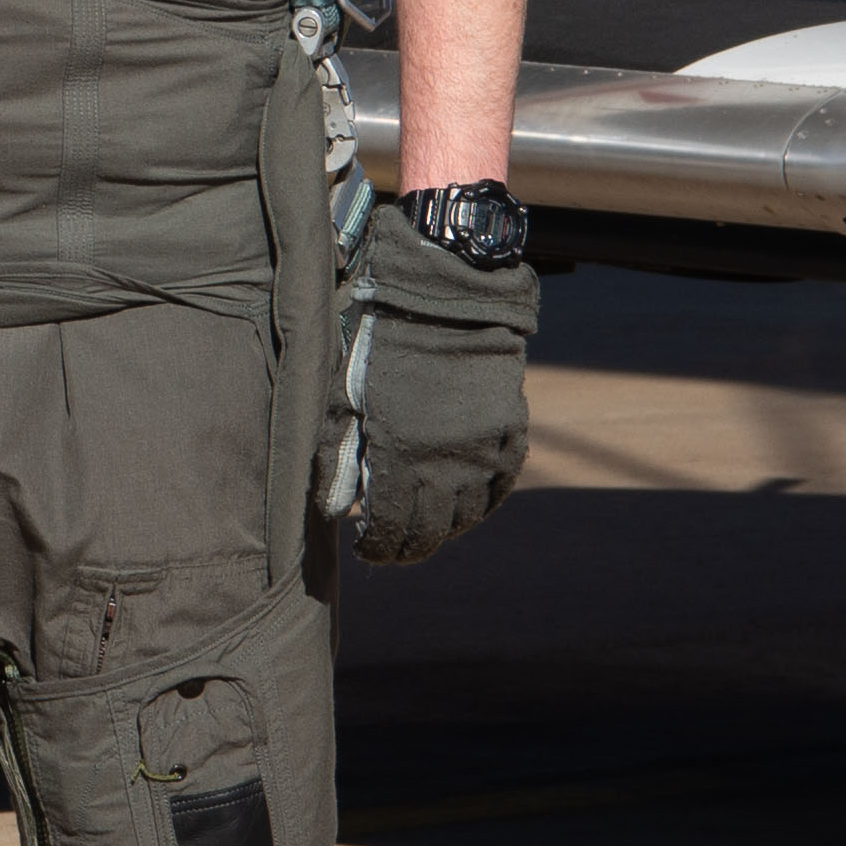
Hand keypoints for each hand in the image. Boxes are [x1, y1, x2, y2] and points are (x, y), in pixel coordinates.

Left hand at [342, 200, 533, 563]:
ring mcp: (484, 451)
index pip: (390, 529)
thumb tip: (336, 511)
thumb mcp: (342, 393)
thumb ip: (337, 455)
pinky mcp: (510, 432)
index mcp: (400, 456)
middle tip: (394, 549)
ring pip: (468, 516)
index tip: (366, 550)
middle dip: (408, 548)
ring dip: (444, 530)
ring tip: (425, 528)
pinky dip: (482, 504)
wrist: (446, 295)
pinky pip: (500, 486)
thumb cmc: (380, 339)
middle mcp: (447, 463)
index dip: (378, 548)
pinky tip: (466, 506)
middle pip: (431, 532)